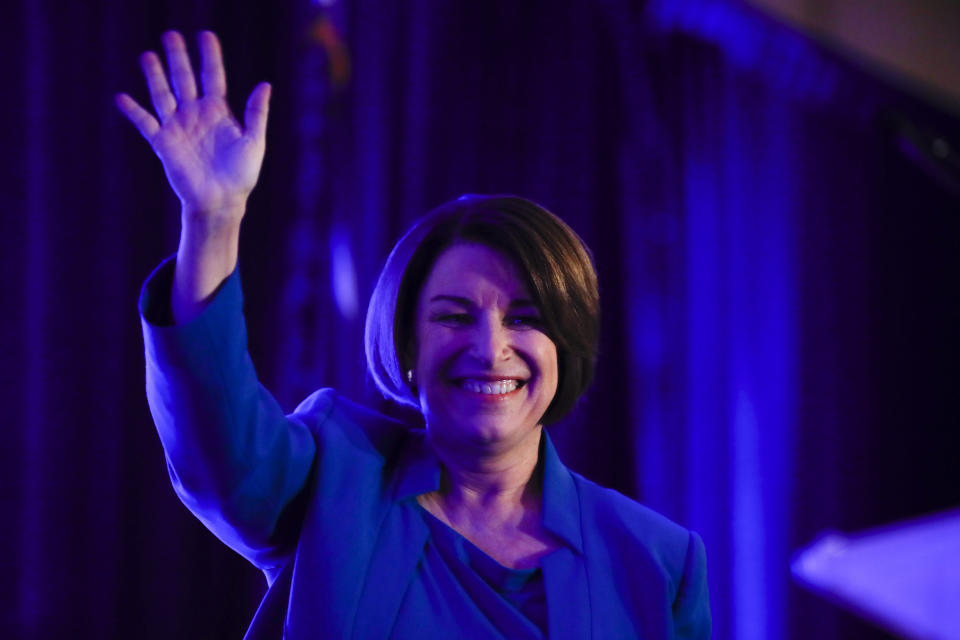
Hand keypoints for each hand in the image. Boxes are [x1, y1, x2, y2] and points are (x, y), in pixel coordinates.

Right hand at [116, 31, 269, 222]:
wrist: (221, 202)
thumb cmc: (242, 176)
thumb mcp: (254, 142)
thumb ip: (256, 113)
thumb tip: (265, 84)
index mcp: (219, 111)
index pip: (212, 76)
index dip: (210, 56)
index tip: (205, 35)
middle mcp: (195, 114)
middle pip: (184, 79)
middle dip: (178, 58)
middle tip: (170, 35)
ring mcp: (178, 127)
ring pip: (163, 94)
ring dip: (154, 75)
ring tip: (147, 55)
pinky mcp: (163, 143)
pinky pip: (146, 123)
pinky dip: (133, 111)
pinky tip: (121, 97)